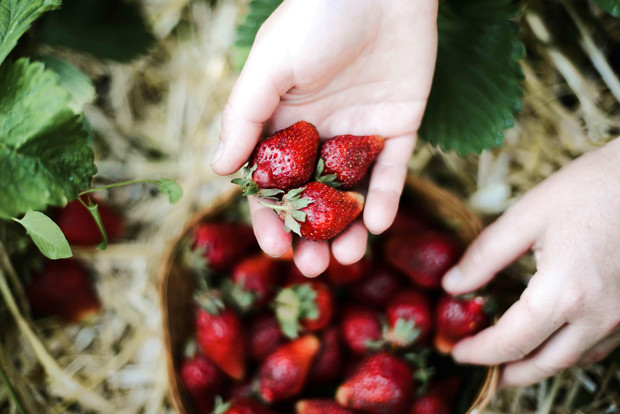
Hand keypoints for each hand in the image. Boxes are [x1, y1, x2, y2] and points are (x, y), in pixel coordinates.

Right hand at [211, 0, 437, 275]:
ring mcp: (360, 133)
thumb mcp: (269, 66)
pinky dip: (386, 198)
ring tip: (346, 256)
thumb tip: (219, 171)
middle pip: (314, 197)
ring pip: (352, 193)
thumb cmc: (316, 18)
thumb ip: (244, 118)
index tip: (275, 250)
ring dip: (349, 228)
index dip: (272, 218)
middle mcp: (320, 133)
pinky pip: (392, 170)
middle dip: (312, 235)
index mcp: (283, 122)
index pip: (274, 182)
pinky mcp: (399, 128)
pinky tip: (376, 224)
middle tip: (314, 267)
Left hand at [442, 137, 619, 388]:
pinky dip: (566, 352)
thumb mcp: (528, 215)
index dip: (480, 352)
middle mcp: (596, 315)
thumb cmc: (590, 188)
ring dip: (537, 368)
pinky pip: (597, 346)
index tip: (457, 352)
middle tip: (482, 375)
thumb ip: (486, 255)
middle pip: (544, 364)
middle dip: (508, 375)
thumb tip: (453, 285)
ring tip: (509, 364)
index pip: (511, 342)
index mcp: (564, 293)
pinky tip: (550, 342)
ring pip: (573, 360)